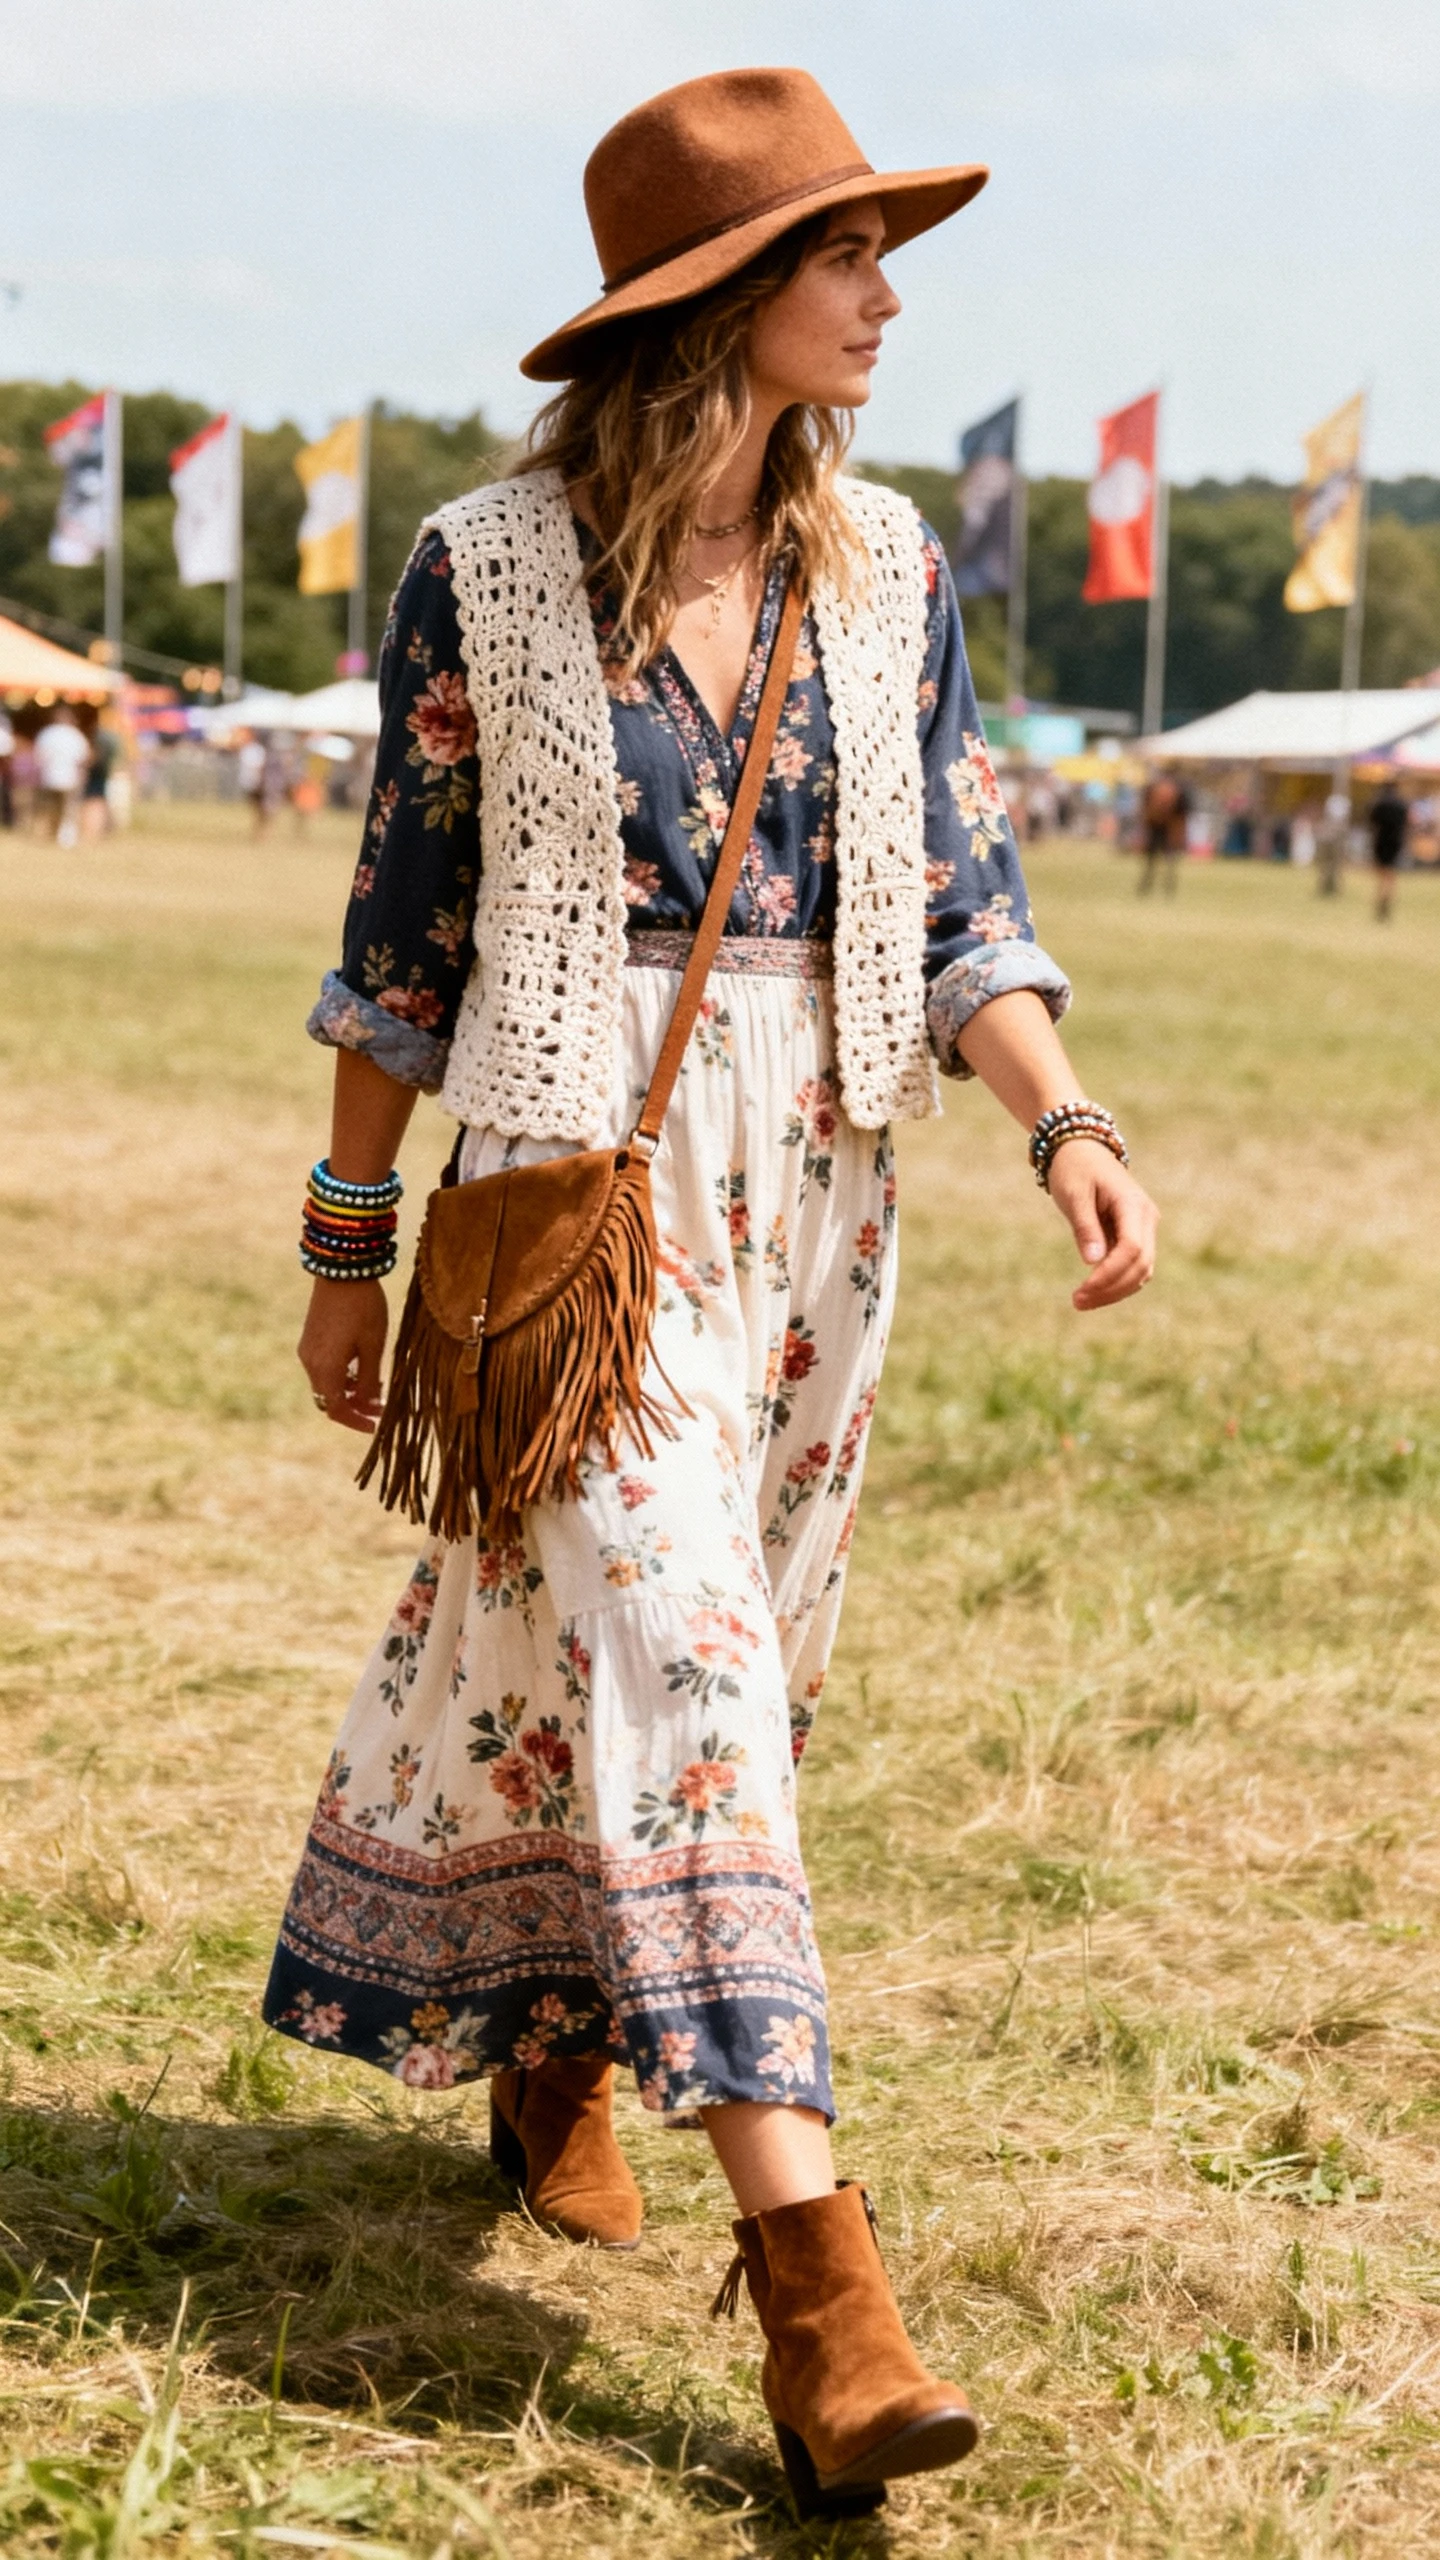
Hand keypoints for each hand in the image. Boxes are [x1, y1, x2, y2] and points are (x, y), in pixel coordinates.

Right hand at [298, 1276, 389, 1431]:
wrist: (342, 1269)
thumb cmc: (363, 1307)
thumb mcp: (373, 1346)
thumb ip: (370, 1381)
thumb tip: (369, 1407)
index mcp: (325, 1368)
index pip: (336, 1409)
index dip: (355, 1422)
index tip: (375, 1426)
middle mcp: (310, 1362)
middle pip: (328, 1399)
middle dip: (353, 1407)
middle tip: (379, 1407)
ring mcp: (307, 1350)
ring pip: (325, 1383)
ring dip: (348, 1391)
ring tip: (376, 1385)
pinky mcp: (309, 1338)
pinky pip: (322, 1368)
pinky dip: (340, 1375)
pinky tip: (360, 1365)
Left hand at [1045, 1139, 1157, 1311]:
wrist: (1082, 1150)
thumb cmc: (1074, 1169)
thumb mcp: (1074, 1195)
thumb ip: (1085, 1227)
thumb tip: (1093, 1262)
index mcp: (1133, 1205)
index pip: (1132, 1249)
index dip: (1110, 1274)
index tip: (1083, 1289)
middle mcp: (1146, 1218)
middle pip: (1141, 1265)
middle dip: (1112, 1288)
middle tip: (1077, 1302)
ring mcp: (1145, 1228)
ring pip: (1141, 1271)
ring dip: (1115, 1290)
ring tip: (1080, 1301)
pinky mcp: (1136, 1235)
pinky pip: (1134, 1266)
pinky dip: (1117, 1282)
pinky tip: (1092, 1291)